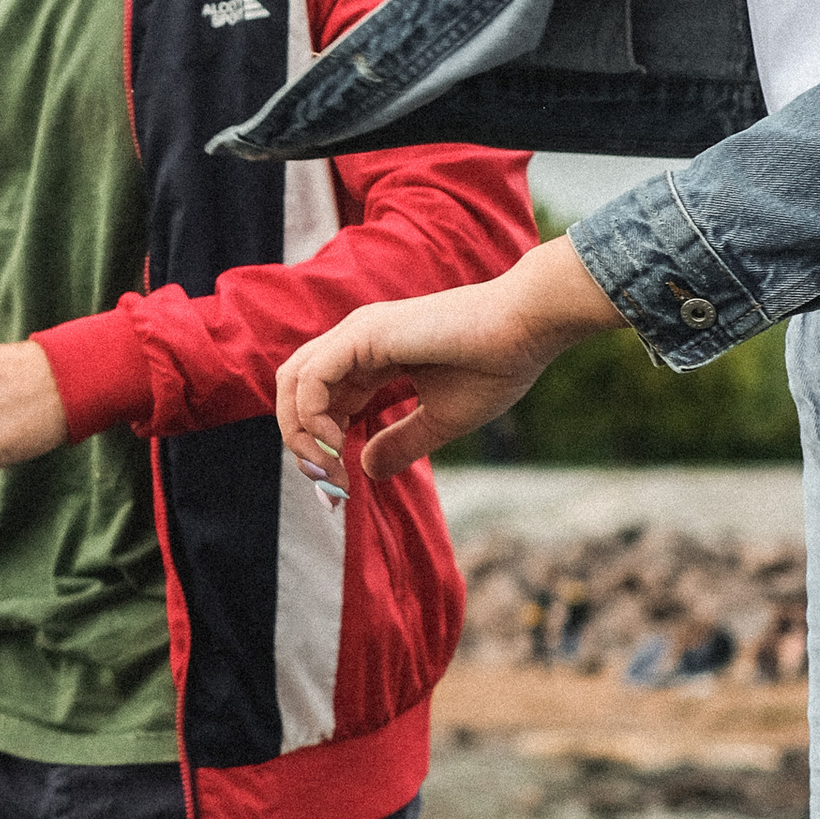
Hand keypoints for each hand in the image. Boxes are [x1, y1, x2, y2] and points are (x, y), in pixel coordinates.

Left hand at [274, 236, 624, 485]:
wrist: (528, 328)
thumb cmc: (495, 365)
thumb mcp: (440, 420)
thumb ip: (401, 443)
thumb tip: (365, 471)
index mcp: (371, 358)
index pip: (320, 402)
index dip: (320, 447)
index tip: (340, 489)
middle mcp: (356, 341)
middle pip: (293, 391)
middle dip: (300, 444)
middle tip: (328, 486)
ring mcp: (357, 334)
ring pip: (292, 381)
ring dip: (299, 433)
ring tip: (330, 468)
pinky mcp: (364, 334)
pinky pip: (311, 378)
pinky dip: (311, 417)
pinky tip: (339, 445)